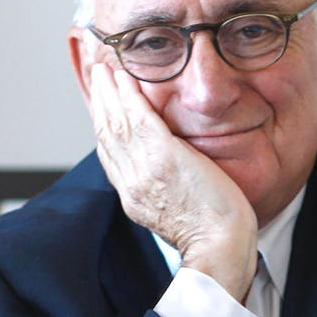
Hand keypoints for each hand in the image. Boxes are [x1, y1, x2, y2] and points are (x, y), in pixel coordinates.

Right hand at [90, 64, 257, 299]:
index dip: (102, 125)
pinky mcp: (164, 157)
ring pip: (118, 122)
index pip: (110, 154)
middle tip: (96, 76)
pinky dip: (130, 96)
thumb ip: (163, 191)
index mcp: (133, 196)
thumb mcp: (176, 214)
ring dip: (109, 92)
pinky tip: (125, 79)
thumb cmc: (212, 235)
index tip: (101, 106)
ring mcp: (145, 169)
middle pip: (107, 134)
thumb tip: (165, 177)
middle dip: (100, 101)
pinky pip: (140, 119)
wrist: (220, 246)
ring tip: (105, 70)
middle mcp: (132, 182)